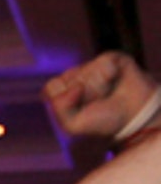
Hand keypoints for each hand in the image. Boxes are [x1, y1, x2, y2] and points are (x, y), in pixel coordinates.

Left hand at [45, 51, 159, 139]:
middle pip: (69, 78)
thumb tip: (76, 86)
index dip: (63, 98)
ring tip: (108, 93)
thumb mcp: (72, 125)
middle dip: (83, 94)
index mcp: (63, 91)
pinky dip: (109, 75)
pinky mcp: (111, 59)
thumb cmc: (101, 122)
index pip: (52, 86)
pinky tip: (115, 81)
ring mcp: (93, 67)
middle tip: (96, 102)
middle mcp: (76, 76)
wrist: (132, 117)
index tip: (77, 108)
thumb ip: (60, 107)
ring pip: (87, 70)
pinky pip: (103, 62)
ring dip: (98, 87)